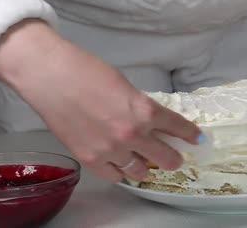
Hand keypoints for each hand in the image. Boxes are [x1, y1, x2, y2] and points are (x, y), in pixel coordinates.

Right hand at [0, 20, 200, 182]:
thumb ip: (140, 106)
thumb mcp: (125, 85)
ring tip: (145, 163)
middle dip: (173, 157)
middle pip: (165, 157)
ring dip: (146, 167)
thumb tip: (149, 120)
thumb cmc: (85, 70)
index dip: (190, 134)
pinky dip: (121, 172)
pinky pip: (115, 176)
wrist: (49, 76)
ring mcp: (111, 150)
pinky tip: (122, 166)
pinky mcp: (90, 159)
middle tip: (174, 157)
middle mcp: (132, 135)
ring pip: (140, 171)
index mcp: (145, 110)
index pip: (178, 127)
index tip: (197, 139)